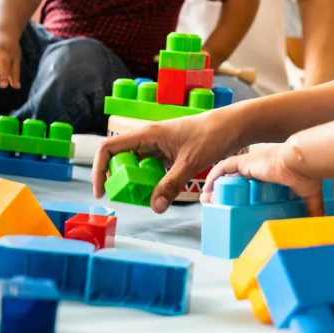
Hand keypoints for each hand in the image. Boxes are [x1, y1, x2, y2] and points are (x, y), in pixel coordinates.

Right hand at [92, 109, 244, 211]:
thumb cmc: (212, 135)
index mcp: (147, 134)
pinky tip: (159, 192)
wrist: (234, 125)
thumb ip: (171, 185)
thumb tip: (155, 207)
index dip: (99, 168)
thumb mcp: (190, 162)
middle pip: (120, 158)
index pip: (109, 148)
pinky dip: (150, 180)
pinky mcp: (170, 152)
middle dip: (118, 178)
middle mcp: (149, 138)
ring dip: (135, 181)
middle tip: (126, 198)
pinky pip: (151, 167)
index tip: (102, 190)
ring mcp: (159, 145)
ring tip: (142, 198)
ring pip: (136, 164)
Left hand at [200, 142, 325, 216]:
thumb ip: (314, 208)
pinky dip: (214, 177)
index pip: (250, 183)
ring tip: (207, 200)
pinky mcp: (244, 162)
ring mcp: (249, 164)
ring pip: (225, 175)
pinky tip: (208, 189)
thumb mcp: (310, 195)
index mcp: (269, 174)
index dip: (240, 192)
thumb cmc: (306, 175)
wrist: (301, 162)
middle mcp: (256, 168)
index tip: (233, 205)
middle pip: (234, 180)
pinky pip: (222, 168)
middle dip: (222, 191)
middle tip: (214, 205)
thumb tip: (322, 223)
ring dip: (215, 186)